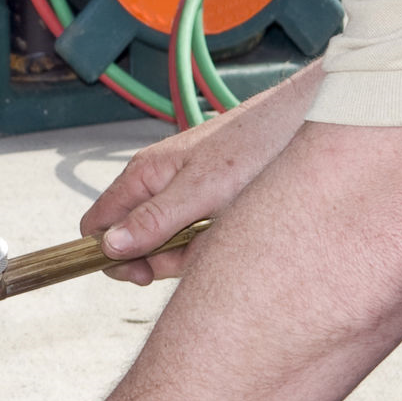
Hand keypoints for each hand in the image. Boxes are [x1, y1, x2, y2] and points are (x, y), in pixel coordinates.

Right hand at [83, 62, 324, 282]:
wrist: (303, 126)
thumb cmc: (253, 145)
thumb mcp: (200, 190)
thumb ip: (154, 219)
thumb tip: (108, 246)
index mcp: (143, 176)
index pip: (98, 223)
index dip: (108, 254)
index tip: (139, 274)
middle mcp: (157, 186)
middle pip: (132, 239)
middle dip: (154, 260)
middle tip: (187, 262)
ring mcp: (183, 197)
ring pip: (165, 243)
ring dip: (187, 254)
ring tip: (219, 238)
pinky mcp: (208, 206)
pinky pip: (194, 238)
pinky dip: (208, 246)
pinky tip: (229, 236)